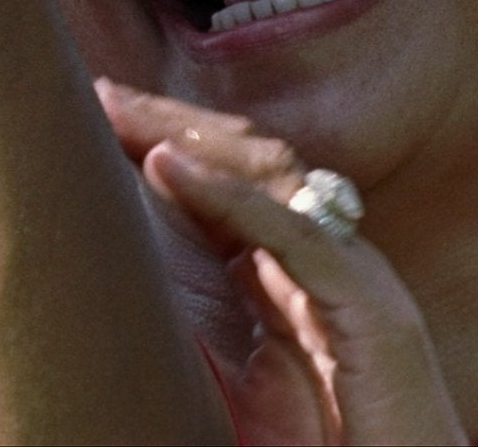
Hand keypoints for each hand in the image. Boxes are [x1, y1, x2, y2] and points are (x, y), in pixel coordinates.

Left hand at [97, 81, 466, 446]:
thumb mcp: (244, 384)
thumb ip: (207, 329)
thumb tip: (125, 290)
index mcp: (299, 276)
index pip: (233, 181)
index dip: (171, 141)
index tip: (103, 112)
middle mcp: (331, 262)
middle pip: (252, 162)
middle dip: (176, 122)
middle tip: (103, 93)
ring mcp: (357, 278)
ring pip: (275, 177)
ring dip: (195, 139)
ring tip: (124, 113)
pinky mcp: (374, 312)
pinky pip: (297, 235)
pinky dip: (229, 195)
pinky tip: (170, 167)